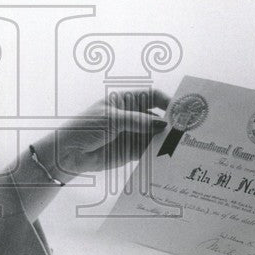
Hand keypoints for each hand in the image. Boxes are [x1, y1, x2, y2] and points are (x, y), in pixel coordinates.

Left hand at [32, 88, 171, 180]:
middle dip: (171, 123)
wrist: (69, 153)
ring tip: (180, 146)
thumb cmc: (86, 128)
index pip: (152, 96)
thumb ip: (138, 122)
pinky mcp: (130, 151)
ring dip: (166, 140)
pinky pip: (148, 151)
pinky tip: (168, 157)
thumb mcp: (112, 120)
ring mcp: (132, 134)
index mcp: (126, 101)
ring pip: (155, 135)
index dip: (166, 101)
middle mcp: (132, 116)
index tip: (180, 111)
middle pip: (157, 116)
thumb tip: (163, 124)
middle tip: (186, 131)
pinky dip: (158, 153)